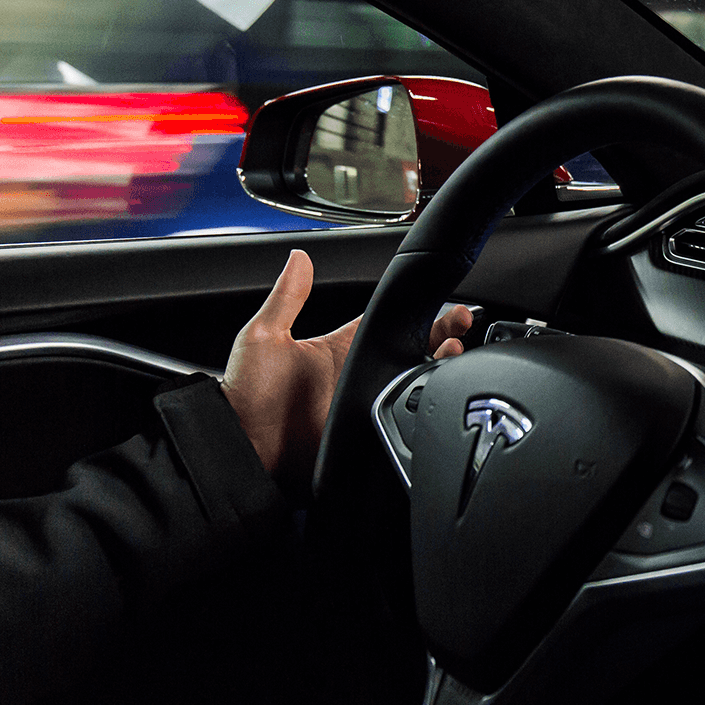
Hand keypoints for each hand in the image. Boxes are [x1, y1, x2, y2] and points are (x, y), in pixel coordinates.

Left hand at [221, 249, 473, 491]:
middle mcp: (356, 374)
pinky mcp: (367, 430)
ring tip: (455, 355)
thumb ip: (286, 296)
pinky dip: (422, 407)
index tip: (443, 305)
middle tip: (461, 328)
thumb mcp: (262, 337)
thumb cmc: (246, 396)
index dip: (418, 312)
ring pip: (413, 384)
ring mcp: (364, 403)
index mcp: (339, 348)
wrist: (242, 448)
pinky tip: (437, 394)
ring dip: (438, 369)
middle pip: (411, 350)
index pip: (387, 323)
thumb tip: (297, 256)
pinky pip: (402, 419)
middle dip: (442, 337)